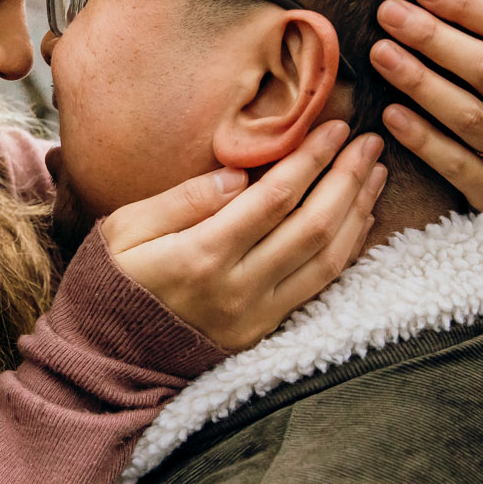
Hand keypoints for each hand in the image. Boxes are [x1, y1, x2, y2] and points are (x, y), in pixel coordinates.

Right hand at [100, 122, 386, 351]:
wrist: (107, 357)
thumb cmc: (112, 281)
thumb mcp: (126, 229)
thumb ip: (182, 199)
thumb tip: (238, 175)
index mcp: (201, 256)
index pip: (274, 198)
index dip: (310, 159)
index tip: (334, 127)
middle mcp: (238, 289)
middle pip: (312, 226)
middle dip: (346, 179)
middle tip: (369, 142)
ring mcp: (256, 316)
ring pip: (327, 260)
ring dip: (357, 213)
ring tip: (374, 174)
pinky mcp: (265, 332)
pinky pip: (319, 287)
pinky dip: (347, 250)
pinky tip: (359, 220)